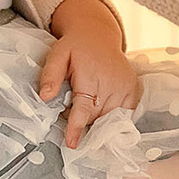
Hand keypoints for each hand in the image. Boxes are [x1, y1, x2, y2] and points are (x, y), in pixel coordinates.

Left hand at [41, 0, 139, 146]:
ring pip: (110, 118)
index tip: (72, 143)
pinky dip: (113, 118)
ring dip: (98, 122)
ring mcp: (126, 87)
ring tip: (87, 111)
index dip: (77, 127)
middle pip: (97, 116)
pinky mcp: (134, 90)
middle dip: (84, 123)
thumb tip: (45, 96)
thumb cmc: (75, 47)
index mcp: (91, 74)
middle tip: (71, 116)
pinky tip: (102, 110)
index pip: (85, 107)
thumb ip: (50, 75)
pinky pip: (124, 114)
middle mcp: (112, 82)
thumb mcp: (58, 55)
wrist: (98, 35)